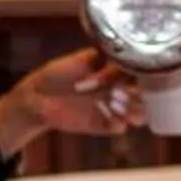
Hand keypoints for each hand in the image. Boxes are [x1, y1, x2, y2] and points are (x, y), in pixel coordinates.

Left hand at [0, 49, 138, 155]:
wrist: (37, 96)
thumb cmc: (56, 74)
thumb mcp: (77, 60)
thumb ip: (97, 59)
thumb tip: (115, 52)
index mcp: (114, 73)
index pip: (139, 74)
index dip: (141, 75)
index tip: (134, 74)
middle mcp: (117, 90)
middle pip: (143, 96)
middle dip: (139, 95)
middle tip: (121, 91)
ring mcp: (110, 109)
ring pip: (137, 114)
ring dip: (133, 111)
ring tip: (117, 105)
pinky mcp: (101, 125)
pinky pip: (119, 128)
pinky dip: (118, 124)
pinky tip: (111, 119)